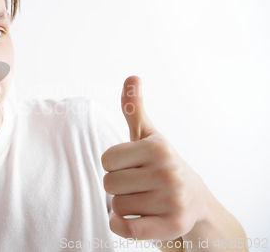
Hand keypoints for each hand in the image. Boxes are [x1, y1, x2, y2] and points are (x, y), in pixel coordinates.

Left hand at [101, 76, 208, 240]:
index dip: (115, 166)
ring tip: (146, 201)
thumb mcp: (149, 137)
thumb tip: (132, 76)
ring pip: (116, 206)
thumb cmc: (163, 166)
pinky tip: (133, 220)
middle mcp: (168, 171)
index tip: (134, 167)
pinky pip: (125, 228)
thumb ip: (134, 108)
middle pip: (109, 184)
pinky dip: (120, 226)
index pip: (106, 160)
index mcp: (158, 147)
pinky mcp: (172, 226)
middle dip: (120, 187)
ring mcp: (173, 200)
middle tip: (141, 187)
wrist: (197, 204)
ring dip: (125, 207)